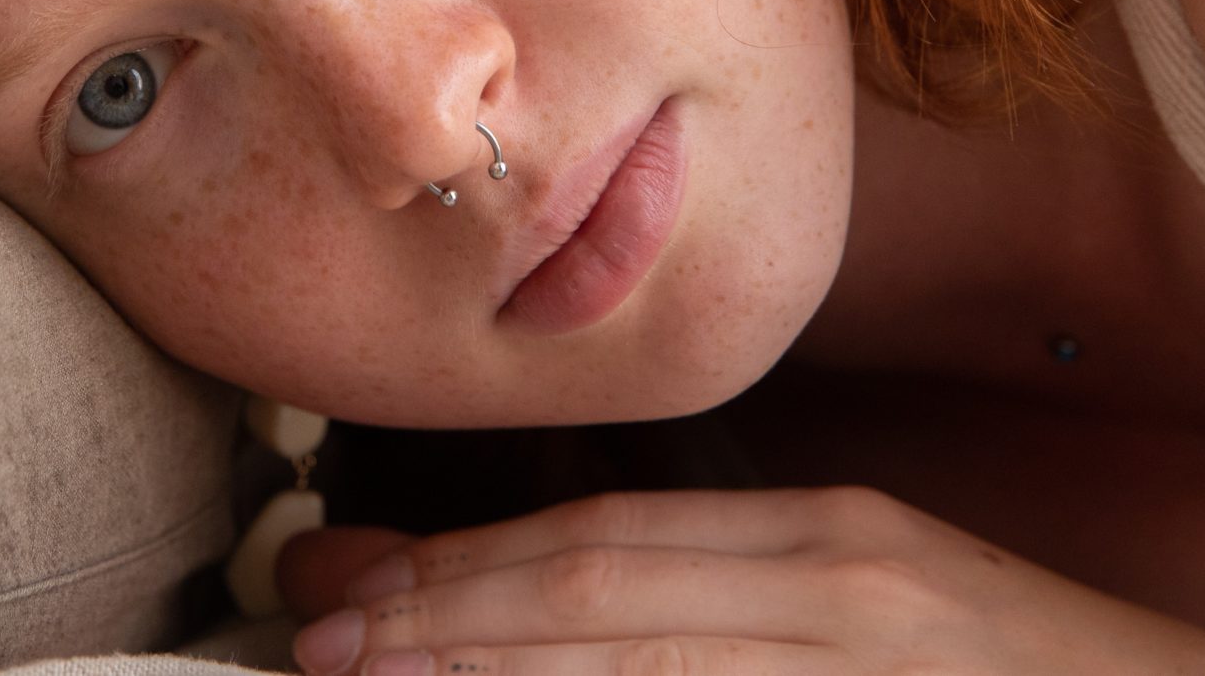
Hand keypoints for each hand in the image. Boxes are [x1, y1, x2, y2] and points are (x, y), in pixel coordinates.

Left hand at [281, 487, 1204, 674]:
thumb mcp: (890, 612)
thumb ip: (745, 604)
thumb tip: (594, 610)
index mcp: (829, 543)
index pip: (604, 542)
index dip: (465, 567)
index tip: (352, 586)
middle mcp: (840, 589)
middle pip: (596, 591)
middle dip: (440, 615)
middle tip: (314, 632)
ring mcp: (872, 660)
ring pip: (640, 657)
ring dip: (489, 665)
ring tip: (363, 674)